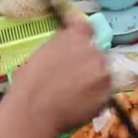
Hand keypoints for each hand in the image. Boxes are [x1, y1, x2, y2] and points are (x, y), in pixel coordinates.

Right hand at [10, 13, 111, 133]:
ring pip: (102, 72)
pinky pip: (104, 92)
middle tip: (72, 75)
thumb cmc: (30, 84)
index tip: (78, 39)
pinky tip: (80, 103)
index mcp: (75, 36)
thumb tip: (67, 47)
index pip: (86, 26)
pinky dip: (96, 96)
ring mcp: (103, 72)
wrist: (35, 112)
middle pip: (96, 52)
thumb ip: (60, 45)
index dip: (82, 34)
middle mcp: (94, 50)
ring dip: (93, 79)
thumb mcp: (41, 53)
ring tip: (76, 92)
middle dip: (87, 61)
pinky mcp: (108, 93)